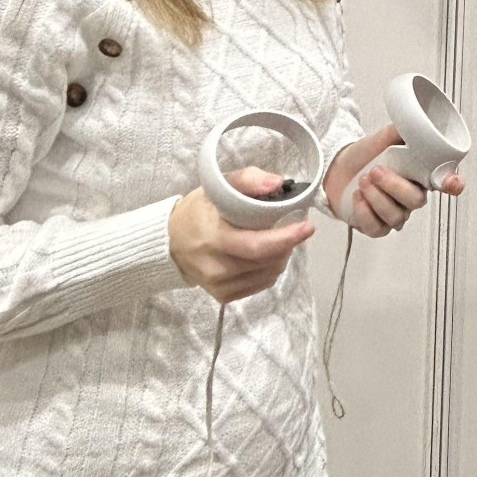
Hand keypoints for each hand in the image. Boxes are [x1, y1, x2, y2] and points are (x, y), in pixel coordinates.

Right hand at [168, 168, 314, 304]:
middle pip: (266, 261)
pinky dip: (270, 269)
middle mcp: (216, 267)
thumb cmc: (198, 211)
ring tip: (278, 239)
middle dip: (288, 244)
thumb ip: (247, 179)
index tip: (307, 226)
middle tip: (294, 228)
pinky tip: (265, 255)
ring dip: (281, 256)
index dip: (286, 238)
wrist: (169, 243)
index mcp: (214, 238)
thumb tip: (278, 182)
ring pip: (268, 274)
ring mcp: (219, 286)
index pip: (257, 245)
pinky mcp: (222, 296)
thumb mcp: (217, 186)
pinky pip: (260, 284)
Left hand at [323, 125, 466, 237]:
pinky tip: (357, 196)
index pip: (447, 183)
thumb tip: (416, 122)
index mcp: (421, 175)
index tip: (452, 182)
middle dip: (394, 186)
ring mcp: (395, 215)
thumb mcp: (385, 137)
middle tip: (375, 170)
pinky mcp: (376, 227)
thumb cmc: (367, 154)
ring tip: (363, 179)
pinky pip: (377, 229)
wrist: (340, 168)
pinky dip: (365, 212)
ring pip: (396, 217)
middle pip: (416, 201)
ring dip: (376, 197)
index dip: (453, 184)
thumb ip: (403, 131)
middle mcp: (412, 197)